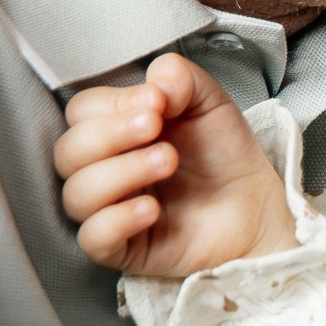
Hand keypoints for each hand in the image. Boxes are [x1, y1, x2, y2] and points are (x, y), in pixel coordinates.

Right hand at [53, 52, 296, 275]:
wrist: (257, 206)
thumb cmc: (224, 156)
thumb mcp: (209, 102)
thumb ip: (179, 78)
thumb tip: (154, 85)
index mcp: (115, 130)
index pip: (81, 112)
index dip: (112, 104)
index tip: (157, 103)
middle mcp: (103, 169)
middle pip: (69, 151)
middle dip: (111, 135)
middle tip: (156, 128)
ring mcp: (109, 210)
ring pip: (77, 194)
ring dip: (121, 172)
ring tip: (168, 161)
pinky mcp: (123, 248)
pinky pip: (93, 238)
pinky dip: (117, 219)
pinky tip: (152, 208)